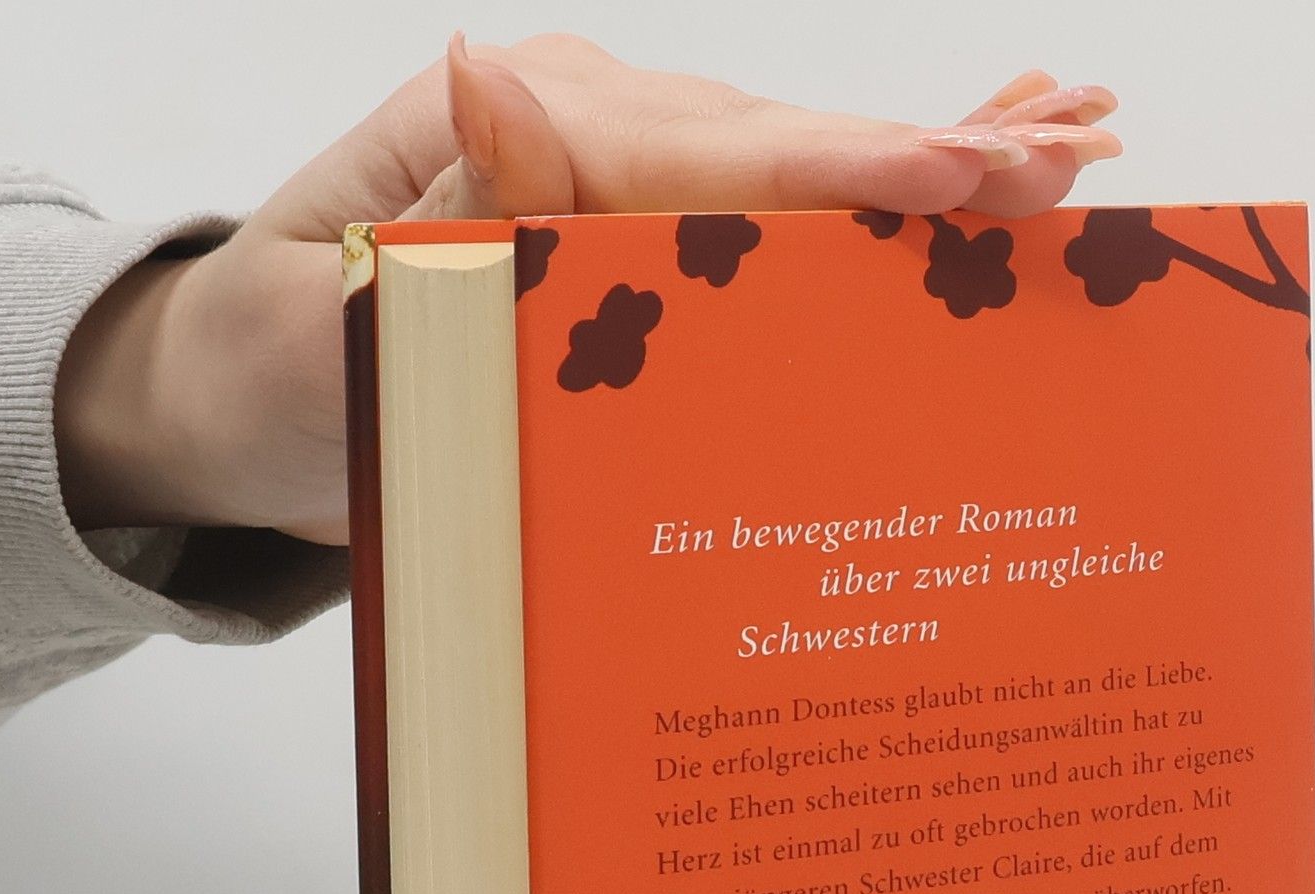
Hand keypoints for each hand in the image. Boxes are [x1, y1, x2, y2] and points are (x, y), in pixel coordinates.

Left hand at [56, 35, 1119, 545]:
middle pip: (786, 149)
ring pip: (798, 169)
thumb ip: (446, 208)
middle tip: (1076, 158)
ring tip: (1072, 138)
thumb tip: (508, 86)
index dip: (849, 172)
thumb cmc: (281, 369)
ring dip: (935, 155)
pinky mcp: (638, 219)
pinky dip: (873, 185)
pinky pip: (770, 207)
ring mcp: (621, 165)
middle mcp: (590, 126)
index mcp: (519, 131)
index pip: (716, 160)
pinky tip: (972, 151)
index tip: (971, 173)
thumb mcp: (332, 309)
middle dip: (933, 156)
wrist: (238, 386)